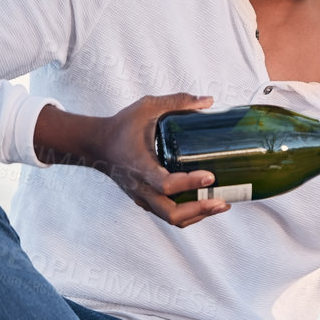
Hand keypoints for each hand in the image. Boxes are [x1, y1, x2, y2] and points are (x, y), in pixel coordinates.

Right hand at [36, 94, 226, 228]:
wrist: (96, 144)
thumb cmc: (121, 126)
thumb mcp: (147, 107)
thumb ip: (177, 102)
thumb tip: (209, 101)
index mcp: (140, 166)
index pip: (166, 184)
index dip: (190, 184)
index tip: (210, 176)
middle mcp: (140, 187)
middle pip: (171, 213)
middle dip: (200, 210)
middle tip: (222, 201)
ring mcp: (142, 196)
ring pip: (171, 218)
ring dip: (197, 214)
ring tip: (220, 204)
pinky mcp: (144, 199)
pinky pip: (167, 214)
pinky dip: (187, 213)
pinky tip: (204, 203)